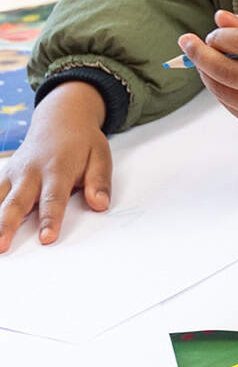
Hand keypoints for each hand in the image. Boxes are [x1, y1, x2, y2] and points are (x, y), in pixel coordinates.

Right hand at [0, 81, 110, 251]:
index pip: (53, 199)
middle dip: (8, 225)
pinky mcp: (6, 175)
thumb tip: (100, 204)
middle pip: (17, 202)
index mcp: (57, 169)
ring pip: (0, 199)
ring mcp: (15, 173)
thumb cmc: (82, 142)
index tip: (46, 238)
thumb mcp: (100, 156)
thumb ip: (99, 181)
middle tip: (3, 246)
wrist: (61, 120)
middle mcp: (31, 172)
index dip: (49, 219)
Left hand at [178, 10, 237, 129]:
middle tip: (188, 41)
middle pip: (224, 71)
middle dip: (200, 53)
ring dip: (205, 71)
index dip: (220, 34)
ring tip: (205, 58)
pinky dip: (219, 86)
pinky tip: (222, 76)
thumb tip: (218, 18)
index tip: (214, 30)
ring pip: (220, 90)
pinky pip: (228, 103)